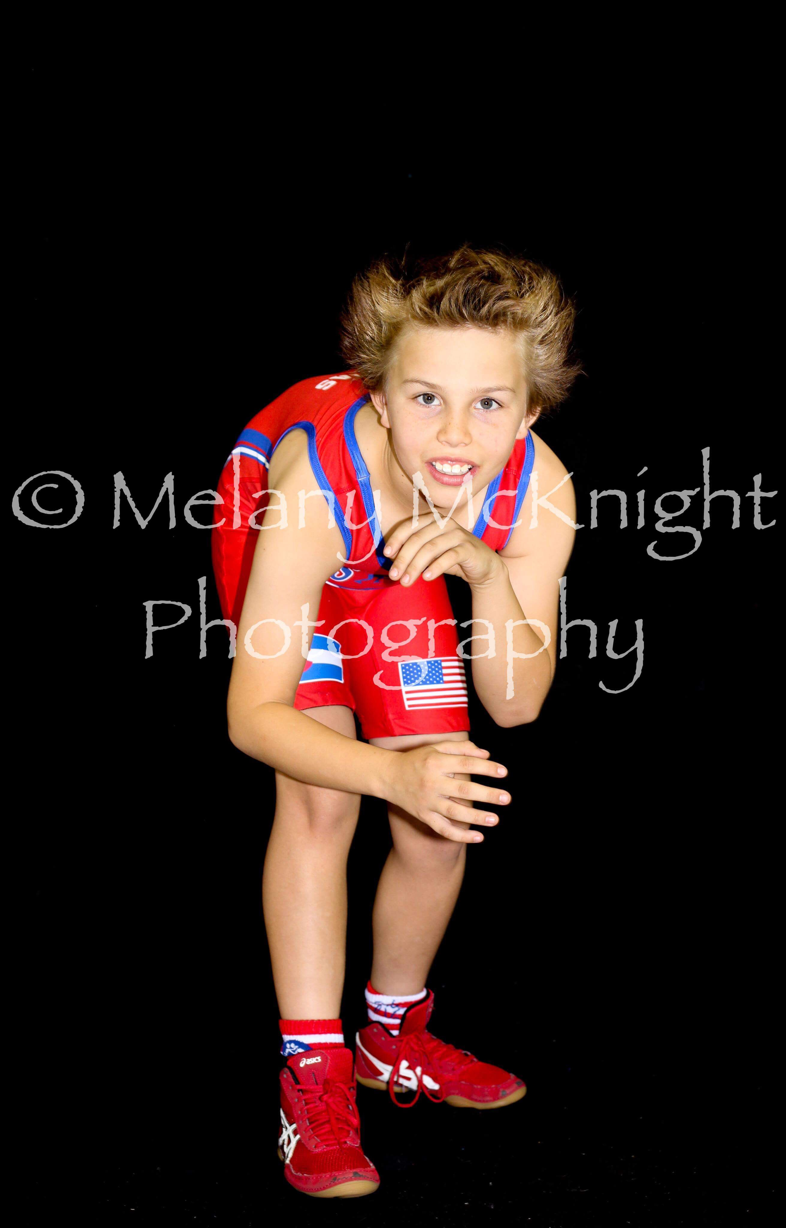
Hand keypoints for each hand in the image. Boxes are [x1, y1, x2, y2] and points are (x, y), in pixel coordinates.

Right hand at [382, 740, 510, 843]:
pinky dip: (460, 835)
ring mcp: (427, 801)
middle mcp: (432, 782)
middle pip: (463, 789)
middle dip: (487, 794)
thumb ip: (461, 748)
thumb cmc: (416, 760)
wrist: (388, 776)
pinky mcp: (423, 816)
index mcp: (436, 762)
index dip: (486, 768)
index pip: (466, 764)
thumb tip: (486, 754)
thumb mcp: (435, 748)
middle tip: (506, 798)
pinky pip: (442, 829)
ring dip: (476, 817)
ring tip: (495, 819)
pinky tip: (478, 837)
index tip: (503, 772)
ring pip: (454, 811)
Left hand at [383, 515, 504, 589]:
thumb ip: (413, 551)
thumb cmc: (451, 558)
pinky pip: (449, 557)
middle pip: (418, 539)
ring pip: (431, 548)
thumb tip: (391, 556)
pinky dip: (436, 567)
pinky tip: (427, 578)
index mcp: (433, 520)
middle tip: (393, 576)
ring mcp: (458, 534)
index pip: (410, 526)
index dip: (396, 539)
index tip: (386, 555)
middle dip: (403, 558)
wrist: (482, 567)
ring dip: (415, 566)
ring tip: (406, 582)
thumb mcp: (430, 554)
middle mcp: (445, 523)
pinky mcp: (469, 548)